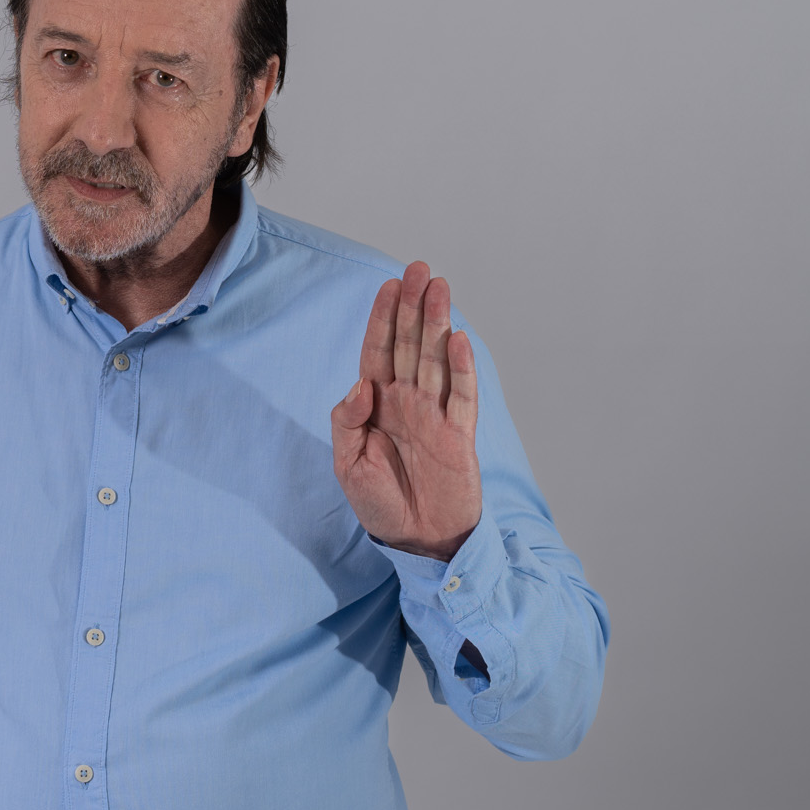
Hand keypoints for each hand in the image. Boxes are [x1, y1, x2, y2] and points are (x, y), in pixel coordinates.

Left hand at [331, 261, 481, 560]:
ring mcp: (434, 415)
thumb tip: (361, 384)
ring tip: (439, 287)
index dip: (382, 319)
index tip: (387, 286)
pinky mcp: (459, 435)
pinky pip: (462, 396)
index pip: (378, 352)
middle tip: (417, 269)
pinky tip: (459, 340)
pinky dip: (462, 368)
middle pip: (409, 345)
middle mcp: (407, 402)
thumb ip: (347, 423)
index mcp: (376, 405)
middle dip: (412, 307)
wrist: (416, 539)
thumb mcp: (347, 466)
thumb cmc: (379, 503)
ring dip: (438, 324)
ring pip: (436, 360)